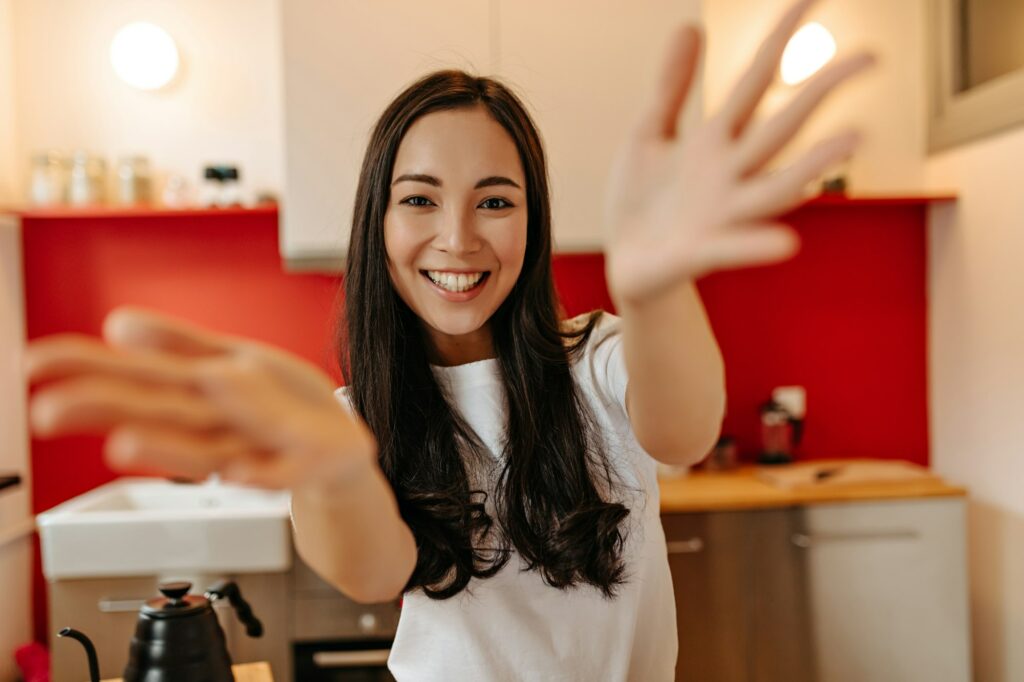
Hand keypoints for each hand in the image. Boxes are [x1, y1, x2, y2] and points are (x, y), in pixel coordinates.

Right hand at [24, 306, 375, 490]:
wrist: (341, 450)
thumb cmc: (286, 403)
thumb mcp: (234, 359)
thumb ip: (180, 344)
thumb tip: (118, 324)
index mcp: (201, 394)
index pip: (137, 376)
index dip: (87, 369)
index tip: (34, 365)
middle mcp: (217, 425)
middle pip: (158, 413)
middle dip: (106, 410)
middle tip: (48, 411)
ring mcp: (256, 449)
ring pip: (205, 449)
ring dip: (166, 450)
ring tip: (122, 443)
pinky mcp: (299, 467)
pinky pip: (277, 472)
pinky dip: (255, 473)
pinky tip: (232, 471)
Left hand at [604, 0, 874, 304]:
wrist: (626, 263)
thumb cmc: (641, 201)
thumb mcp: (648, 135)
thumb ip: (672, 88)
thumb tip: (691, 25)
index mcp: (715, 141)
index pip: (756, 82)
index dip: (781, 40)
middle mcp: (730, 174)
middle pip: (782, 126)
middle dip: (821, 92)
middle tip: (872, 57)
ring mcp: (722, 214)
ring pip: (775, 187)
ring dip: (812, 165)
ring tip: (852, 139)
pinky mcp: (700, 253)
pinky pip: (732, 249)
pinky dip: (756, 246)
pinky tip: (788, 243)